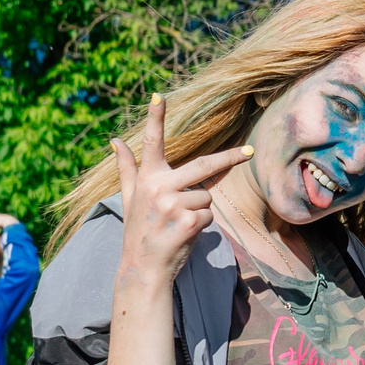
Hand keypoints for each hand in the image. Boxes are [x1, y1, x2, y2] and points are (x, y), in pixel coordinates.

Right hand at [112, 95, 253, 284]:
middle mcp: (158, 187)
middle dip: (230, 157)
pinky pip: (209, 215)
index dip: (155, 119)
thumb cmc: (139, 230)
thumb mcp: (128, 198)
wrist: (142, 268)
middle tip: (249, 150)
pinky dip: (202, 225)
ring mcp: (173, 204)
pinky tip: (183, 234)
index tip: (158, 96)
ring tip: (177, 224)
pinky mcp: (189, 222)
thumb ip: (126, 168)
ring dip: (199, 210)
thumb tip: (115, 141)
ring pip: (207, 197)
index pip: (151, 143)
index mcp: (146, 178)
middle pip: (204, 165)